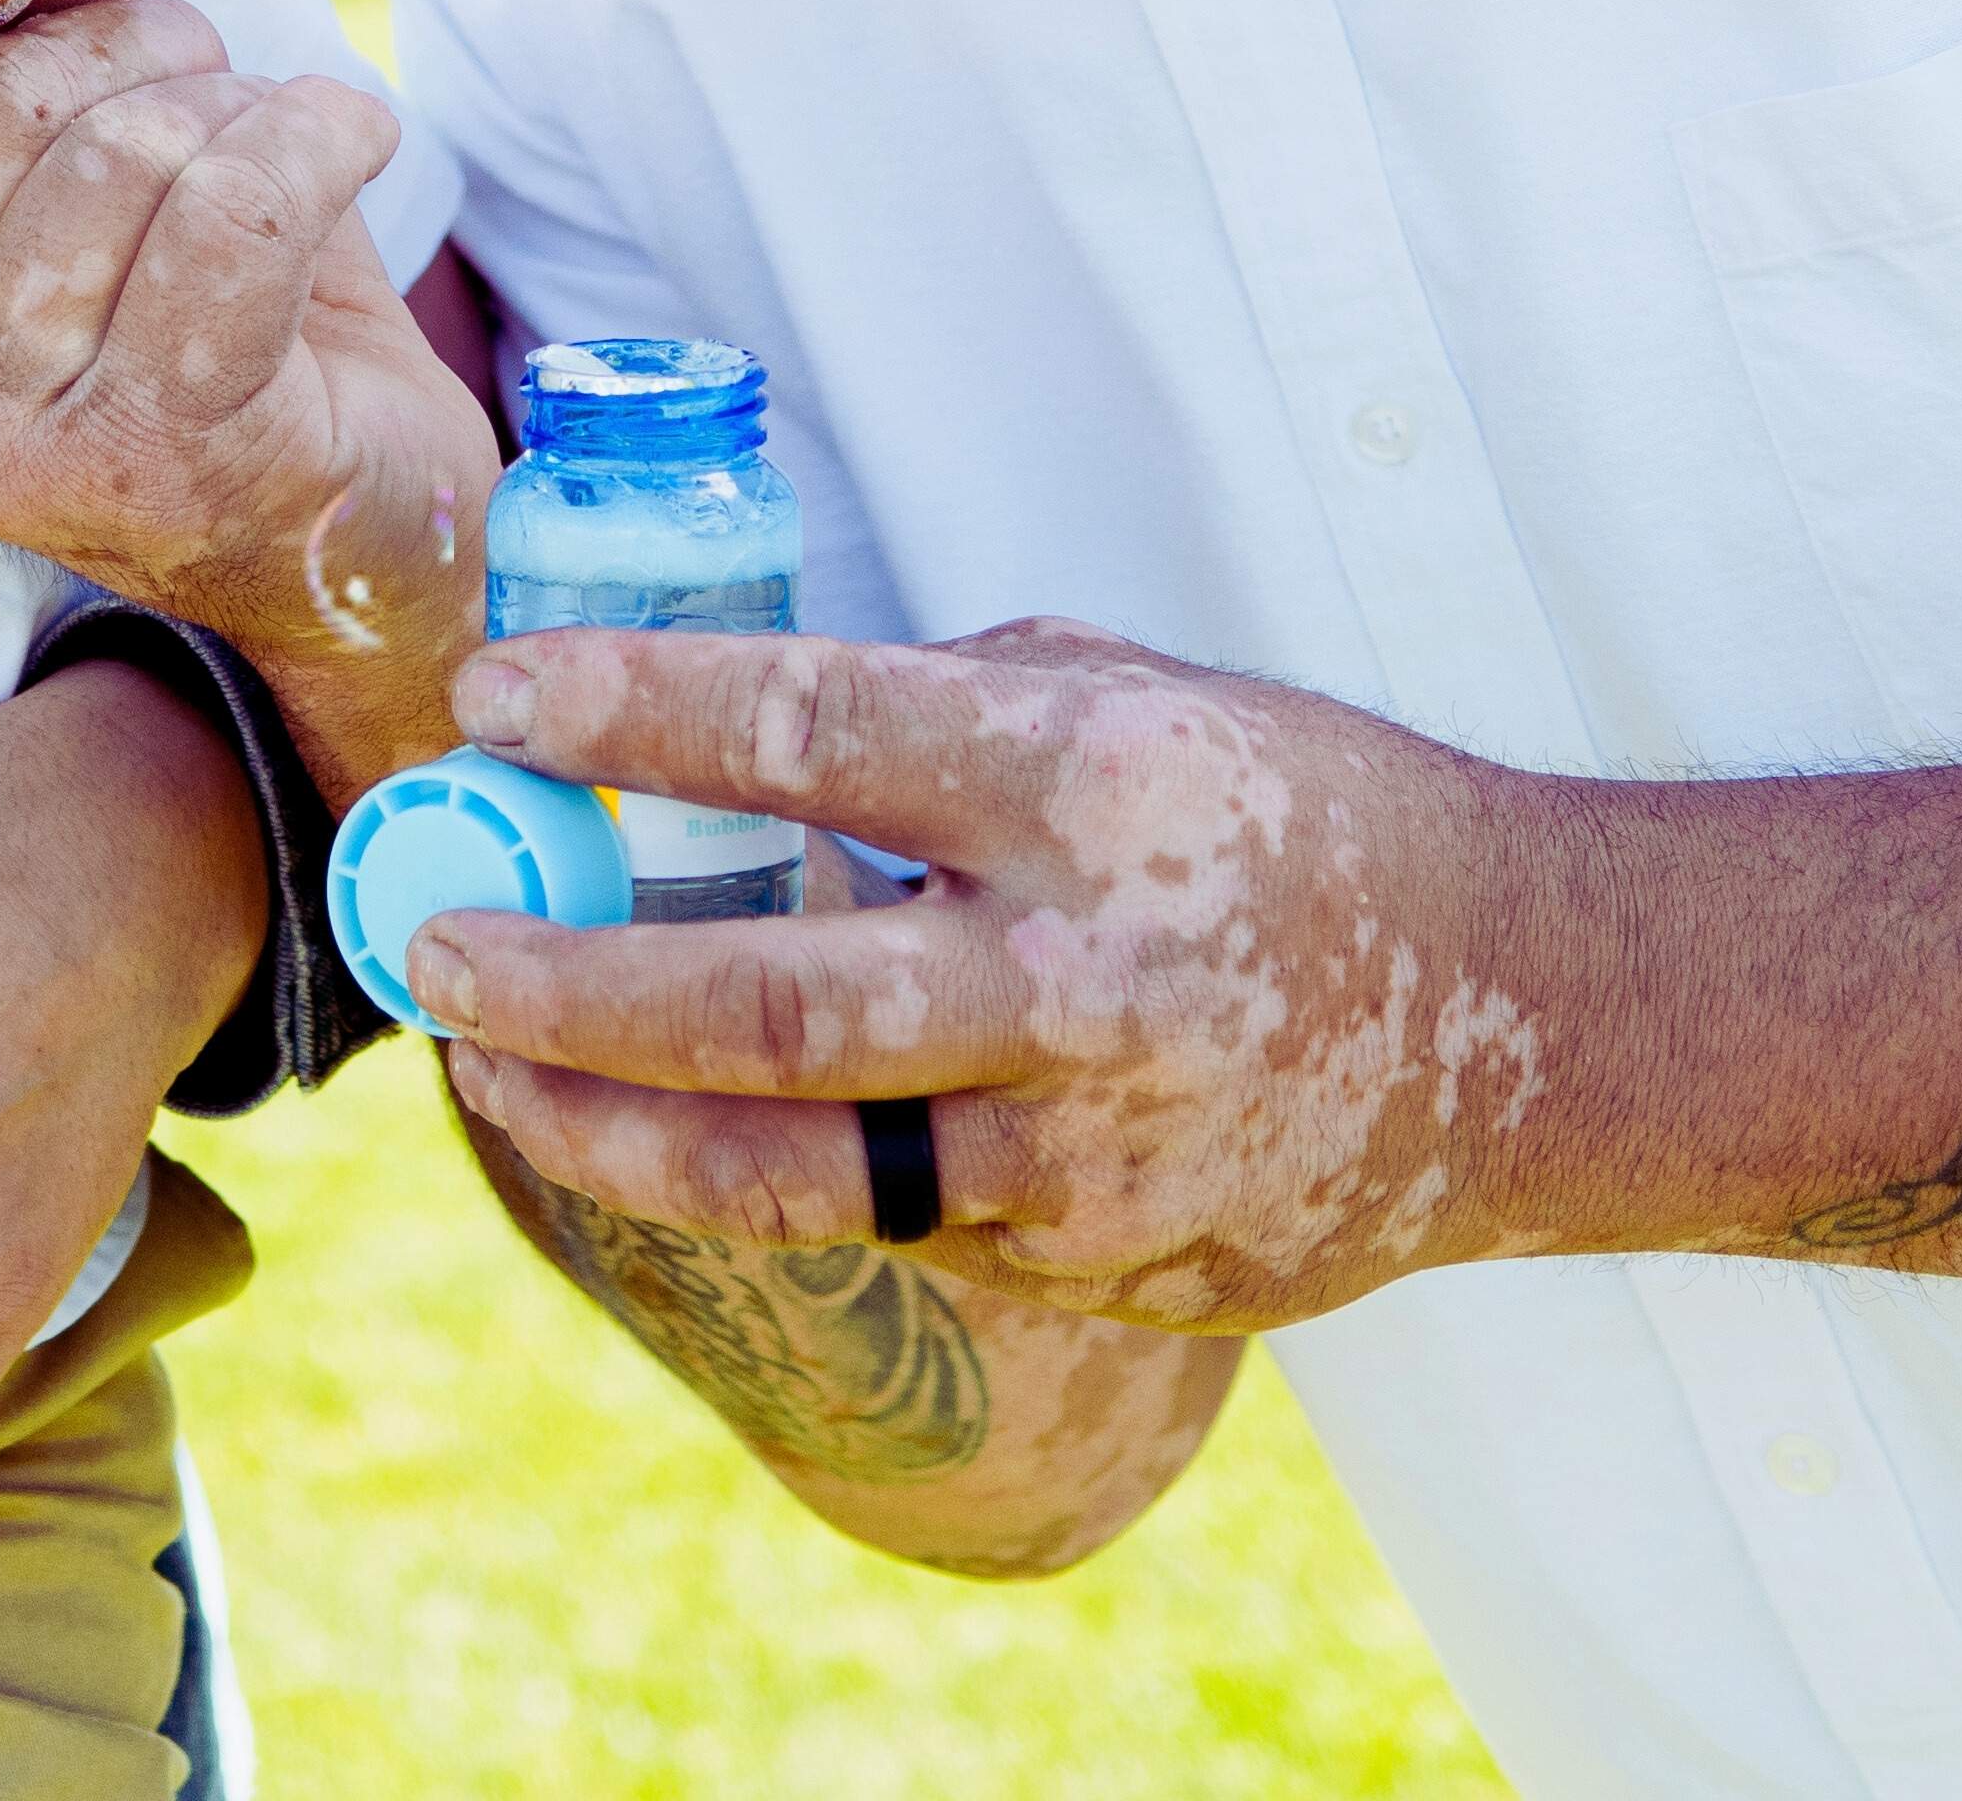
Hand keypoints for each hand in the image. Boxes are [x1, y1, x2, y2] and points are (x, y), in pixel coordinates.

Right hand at [0, 0, 497, 790]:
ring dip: (234, 107)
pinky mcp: (157, 469)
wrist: (356, 511)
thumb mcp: (101, 109)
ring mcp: (5, 457)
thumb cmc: (201, 303)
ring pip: (123, 160)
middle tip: (204, 75)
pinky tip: (354, 143)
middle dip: (134, 44)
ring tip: (270, 142)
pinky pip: (233, 218)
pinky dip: (318, 141)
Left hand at [411, 619, 1532, 1329]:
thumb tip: (699, 711)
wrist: (1523, 1017)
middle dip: (565, 981)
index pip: (810, 733)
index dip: (633, 714)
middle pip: (764, 1003)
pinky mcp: (1099, 1264)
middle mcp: (1082, 973)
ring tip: (492, 1070)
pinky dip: (760, 1177)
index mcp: (1084, 784)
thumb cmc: (1290, 813)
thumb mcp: (1122, 697)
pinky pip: (888, 1227)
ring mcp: (1090, 1146)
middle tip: (438, 951)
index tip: (496, 702)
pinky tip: (665, 1132)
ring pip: (792, 1165)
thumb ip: (925, 712)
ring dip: (607, 1123)